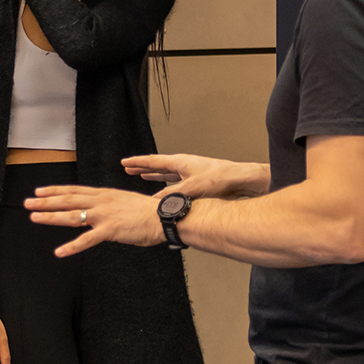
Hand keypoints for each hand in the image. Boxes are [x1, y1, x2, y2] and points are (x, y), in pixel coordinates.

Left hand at [27, 185, 162, 256]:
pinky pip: (87, 240)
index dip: (55, 190)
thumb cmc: (147, 212)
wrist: (163, 217)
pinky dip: (72, 247)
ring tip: (34, 218)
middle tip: (28, 203)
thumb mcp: (124, 200)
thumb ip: (109, 203)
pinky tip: (60, 252)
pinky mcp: (110, 231)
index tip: (39, 191)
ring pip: (72, 216)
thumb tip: (99, 205)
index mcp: (104, 194)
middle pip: (68, 200)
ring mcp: (104, 215)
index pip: (74, 190)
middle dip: (46, 201)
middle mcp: (101, 202)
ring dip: (51, 217)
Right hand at [122, 153, 265, 198]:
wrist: (239, 180)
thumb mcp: (192, 188)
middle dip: (142, 167)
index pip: (153, 161)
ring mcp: (189, 172)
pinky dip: (165, 183)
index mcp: (179, 162)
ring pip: (166, 173)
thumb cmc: (220, 178)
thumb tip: (156, 203)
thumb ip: (173, 195)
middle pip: (157, 166)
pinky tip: (163, 188)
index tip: (125, 162)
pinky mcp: (195, 181)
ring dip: (153, 175)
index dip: (137, 162)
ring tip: (143, 175)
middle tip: (129, 168)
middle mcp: (183, 165)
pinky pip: (174, 181)